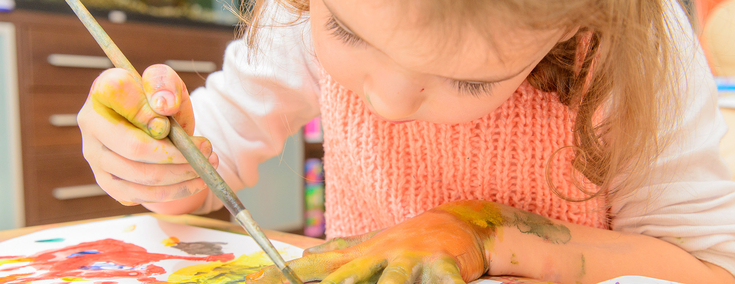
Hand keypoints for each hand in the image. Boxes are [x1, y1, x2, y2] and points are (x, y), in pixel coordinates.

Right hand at [77, 64, 217, 208]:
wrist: (154, 123)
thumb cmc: (159, 100)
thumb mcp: (167, 83)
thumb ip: (165, 84)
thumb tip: (163, 106)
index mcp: (103, 90)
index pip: (121, 101)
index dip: (150, 114)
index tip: (174, 122)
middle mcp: (91, 124)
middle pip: (135, 149)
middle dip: (178, 154)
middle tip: (207, 150)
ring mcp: (95, 157)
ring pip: (142, 177)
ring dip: (182, 174)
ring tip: (207, 165)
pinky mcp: (106, 181)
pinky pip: (142, 196)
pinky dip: (175, 191)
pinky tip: (196, 181)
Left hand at [247, 201, 496, 283]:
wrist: (457, 224)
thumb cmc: (408, 239)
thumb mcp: (370, 244)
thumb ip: (338, 250)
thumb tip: (304, 254)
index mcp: (362, 254)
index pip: (317, 267)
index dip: (286, 275)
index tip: (257, 283)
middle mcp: (382, 255)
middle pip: (350, 276)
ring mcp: (412, 259)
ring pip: (396, 279)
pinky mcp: (443, 265)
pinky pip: (443, 281)